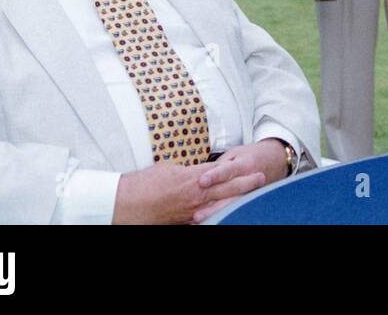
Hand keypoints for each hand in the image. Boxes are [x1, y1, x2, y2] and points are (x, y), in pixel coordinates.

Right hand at [112, 157, 266, 224]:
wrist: (125, 203)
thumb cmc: (143, 183)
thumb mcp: (168, 169)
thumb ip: (186, 171)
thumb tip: (194, 172)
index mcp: (192, 177)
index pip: (220, 171)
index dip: (236, 168)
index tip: (250, 166)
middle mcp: (195, 194)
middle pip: (227, 187)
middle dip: (246, 183)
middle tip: (261, 178)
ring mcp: (191, 210)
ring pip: (220, 204)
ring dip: (236, 200)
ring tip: (251, 196)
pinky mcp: (184, 222)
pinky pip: (205, 219)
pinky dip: (216, 216)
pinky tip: (227, 215)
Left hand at [188, 139, 288, 223]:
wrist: (276, 160)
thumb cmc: (250, 156)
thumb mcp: (236, 153)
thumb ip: (219, 165)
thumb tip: (199, 174)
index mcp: (244, 164)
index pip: (228, 170)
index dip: (215, 176)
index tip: (201, 181)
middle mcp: (249, 180)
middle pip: (230, 195)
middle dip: (213, 207)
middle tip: (196, 215)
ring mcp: (252, 194)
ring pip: (233, 207)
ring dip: (217, 215)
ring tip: (200, 221)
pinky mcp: (251, 202)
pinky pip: (236, 210)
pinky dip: (225, 216)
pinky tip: (212, 222)